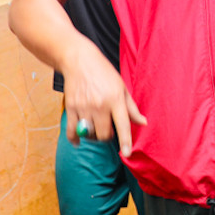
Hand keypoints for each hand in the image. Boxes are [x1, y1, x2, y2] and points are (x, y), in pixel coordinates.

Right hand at [61, 40, 145, 155]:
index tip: (127, 153)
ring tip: (96, 129)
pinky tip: (78, 142)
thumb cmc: (105, 74)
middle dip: (108, 137)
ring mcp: (83, 107)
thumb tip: (143, 123)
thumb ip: (131, 108)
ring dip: (93, 136)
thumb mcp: (122, 87)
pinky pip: (71, 130)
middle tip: (109, 131)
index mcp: (115, 100)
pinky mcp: (71, 107)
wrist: (80, 61)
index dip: (126, 141)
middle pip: (104, 134)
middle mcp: (100, 105)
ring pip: (89, 133)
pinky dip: (75, 139)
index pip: (123, 124)